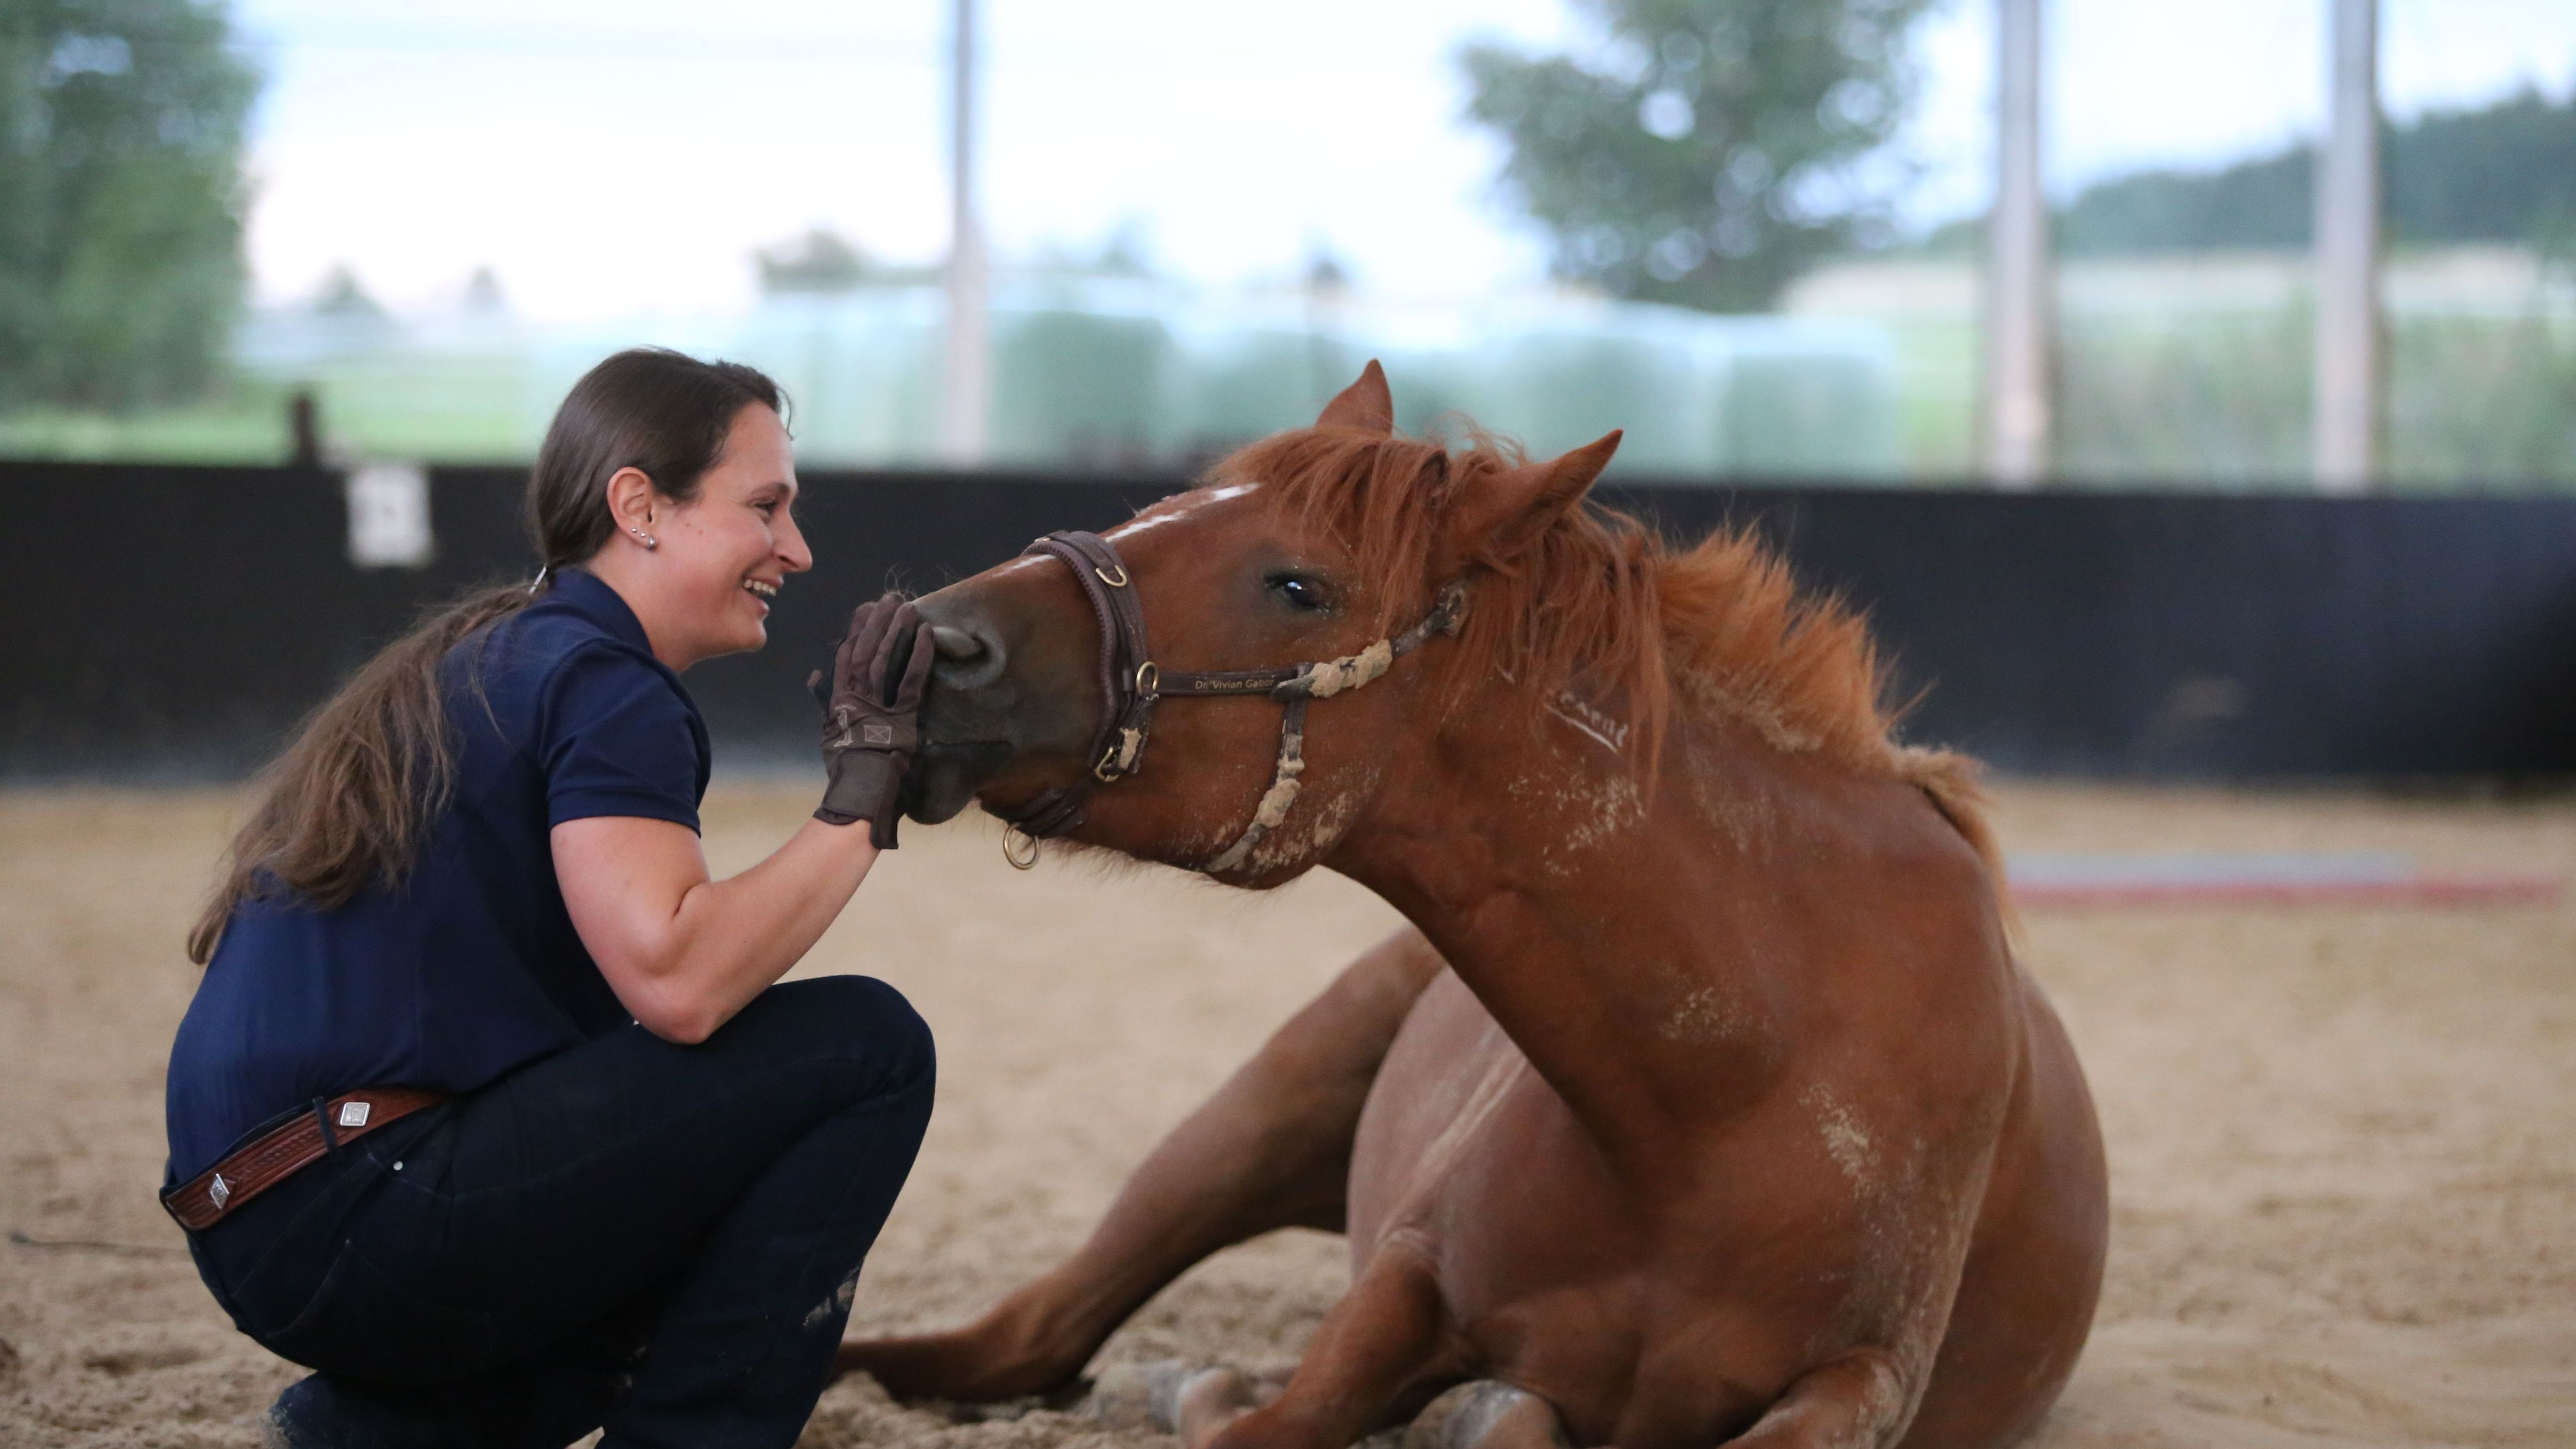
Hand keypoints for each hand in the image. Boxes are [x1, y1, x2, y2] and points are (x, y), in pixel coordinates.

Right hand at [811, 593, 934, 846]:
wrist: (858, 797)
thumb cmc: (846, 769)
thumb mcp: (829, 733)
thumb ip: (823, 701)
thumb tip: (814, 675)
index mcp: (839, 701)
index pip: (845, 657)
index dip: (855, 631)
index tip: (864, 609)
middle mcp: (854, 699)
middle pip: (864, 651)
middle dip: (876, 622)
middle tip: (889, 598)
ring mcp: (877, 707)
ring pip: (884, 658)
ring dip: (895, 630)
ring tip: (906, 606)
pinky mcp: (901, 718)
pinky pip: (912, 679)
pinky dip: (920, 654)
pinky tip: (926, 633)